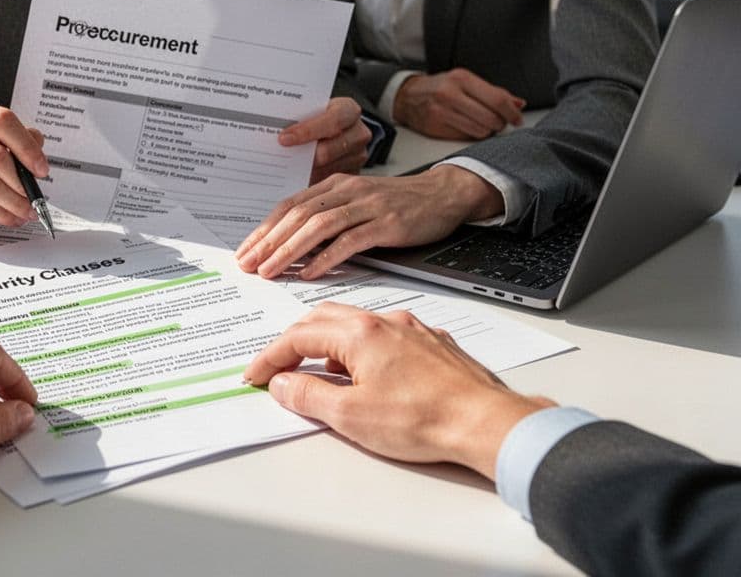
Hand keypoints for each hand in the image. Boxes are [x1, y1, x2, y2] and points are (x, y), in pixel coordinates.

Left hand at [236, 165, 502, 279]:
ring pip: (318, 226)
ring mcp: (367, 206)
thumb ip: (328, 216)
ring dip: (290, 250)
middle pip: (298, 215)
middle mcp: (347, 191)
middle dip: (269, 242)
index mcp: (334, 185)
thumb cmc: (396, 202)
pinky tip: (310, 272)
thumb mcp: (356, 202)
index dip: (264, 229)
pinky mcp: (387, 223)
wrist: (442, 193)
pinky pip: (350, 240)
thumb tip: (292, 244)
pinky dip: (327, 257)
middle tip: (248, 265)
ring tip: (271, 270)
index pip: (289, 206)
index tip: (245, 252)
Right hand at [244, 303, 553, 478]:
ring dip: (330, 343)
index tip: (256, 375)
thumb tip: (281, 384)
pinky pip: (387, 335)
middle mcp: (385, 321)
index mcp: (359, 333)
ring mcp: (413, 330)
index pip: (298, 336)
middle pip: (324, 319)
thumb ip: (308, 396)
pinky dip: (363, 348)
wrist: (484, 422)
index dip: (270, 357)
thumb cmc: (424, 420)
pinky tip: (368, 373)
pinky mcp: (434, 344)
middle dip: (296, 342)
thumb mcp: (350, 416)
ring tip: (320, 373)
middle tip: (279, 368)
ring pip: (357, 325)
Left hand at [279, 97, 371, 182]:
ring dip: (305, 171)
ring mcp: (359, 155)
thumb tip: (272, 132)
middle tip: (279, 159)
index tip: (283, 139)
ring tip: (283, 171)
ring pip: (327, 169)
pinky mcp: (353, 174)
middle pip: (329, 150)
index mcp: (348, 110)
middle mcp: (358, 133)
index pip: (332, 120)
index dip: (307, 130)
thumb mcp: (312, 110)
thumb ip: (298, 118)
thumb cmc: (317, 117)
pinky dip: (311, 180)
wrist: (337, 129)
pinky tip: (295, 177)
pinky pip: (330, 182)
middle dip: (302, 156)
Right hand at [394, 69, 525, 139]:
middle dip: (499, 124)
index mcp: (462, 78)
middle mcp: (451, 94)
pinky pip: (465, 137)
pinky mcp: (435, 127)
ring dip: (486, 131)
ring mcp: (441, 112)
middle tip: (498, 123)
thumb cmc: (441, 87)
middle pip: (490, 118)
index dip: (511, 113)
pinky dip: (471, 135)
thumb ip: (493, 92)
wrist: (408, 96)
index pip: (497, 100)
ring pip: (480, 131)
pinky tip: (467, 127)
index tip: (517, 119)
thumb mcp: (466, 82)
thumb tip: (518, 104)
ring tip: (481, 124)